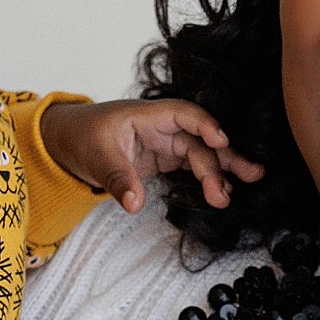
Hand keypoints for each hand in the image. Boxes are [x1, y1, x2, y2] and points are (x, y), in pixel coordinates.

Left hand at [40, 97, 263, 214]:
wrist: (68, 141)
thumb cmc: (82, 138)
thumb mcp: (96, 158)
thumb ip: (118, 180)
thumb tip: (135, 205)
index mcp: (147, 115)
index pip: (184, 114)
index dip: (205, 125)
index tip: (222, 141)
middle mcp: (162, 126)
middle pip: (200, 138)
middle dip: (224, 156)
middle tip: (250, 175)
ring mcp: (166, 142)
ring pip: (202, 153)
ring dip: (223, 170)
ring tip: (248, 185)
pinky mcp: (165, 158)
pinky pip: (193, 165)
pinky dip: (208, 178)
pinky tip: (223, 193)